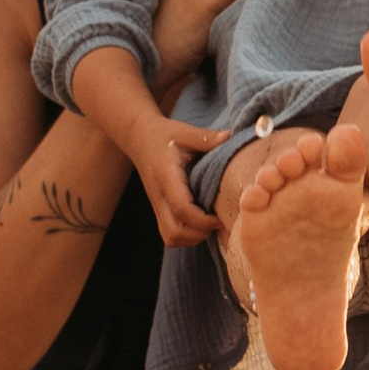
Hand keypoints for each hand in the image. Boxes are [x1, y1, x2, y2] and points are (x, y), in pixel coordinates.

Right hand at [131, 117, 225, 248]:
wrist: (139, 138)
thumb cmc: (164, 135)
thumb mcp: (184, 132)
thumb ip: (206, 138)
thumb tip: (229, 136)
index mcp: (166, 177)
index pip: (182, 208)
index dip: (202, 220)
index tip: (220, 217)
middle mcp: (159, 196)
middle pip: (173, 232)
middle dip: (199, 233)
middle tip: (218, 222)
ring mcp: (157, 205)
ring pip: (170, 237)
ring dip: (192, 237)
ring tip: (210, 224)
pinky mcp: (159, 209)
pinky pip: (169, 233)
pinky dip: (186, 236)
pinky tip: (201, 223)